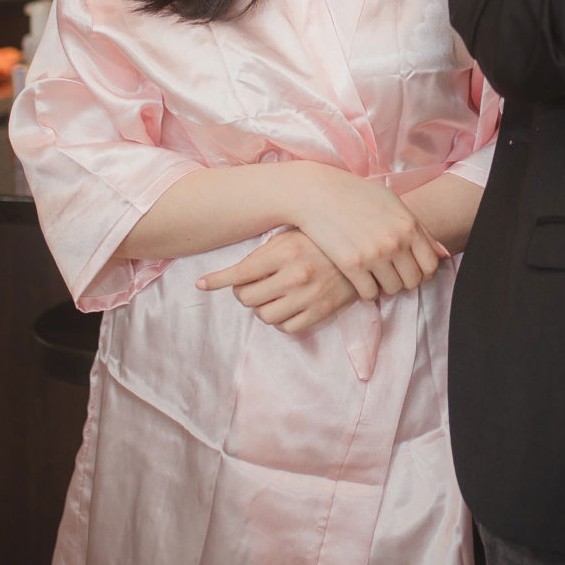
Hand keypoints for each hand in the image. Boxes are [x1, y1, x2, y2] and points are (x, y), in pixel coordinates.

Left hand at [196, 229, 360, 334]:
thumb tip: (231, 272)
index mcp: (284, 252)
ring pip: (265, 316)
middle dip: (244, 293)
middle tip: (252, 285)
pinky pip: (287, 328)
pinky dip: (282, 321)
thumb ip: (263, 253)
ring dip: (263, 308)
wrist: (364, 249)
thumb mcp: (291, 237)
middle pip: (247, 298)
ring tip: (272, 296)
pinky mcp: (321, 311)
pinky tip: (288, 307)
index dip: (216, 280)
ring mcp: (308, 296)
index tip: (201, 284)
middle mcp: (294, 275)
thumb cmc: (321, 240)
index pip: (238, 273)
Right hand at [288, 163, 447, 300]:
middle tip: (389, 273)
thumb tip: (445, 254)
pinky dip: (366, 289)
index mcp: (409, 225)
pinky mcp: (352, 265)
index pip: (431, 265)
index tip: (409, 269)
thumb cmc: (356, 195)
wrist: (316, 193)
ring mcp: (374, 255)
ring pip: (392, 289)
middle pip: (413, 281)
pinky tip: (359, 277)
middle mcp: (396, 241)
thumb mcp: (392, 203)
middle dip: (403, 280)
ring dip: (384, 285)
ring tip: (373, 273)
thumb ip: (419, 229)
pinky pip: (370, 294)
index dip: (422, 272)